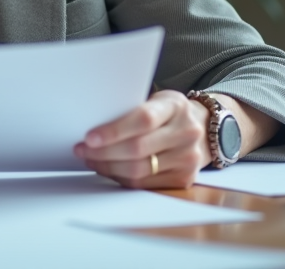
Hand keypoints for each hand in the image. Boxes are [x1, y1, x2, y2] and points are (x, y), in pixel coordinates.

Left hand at [74, 90, 210, 188]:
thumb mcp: (157, 100)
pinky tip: (108, 169)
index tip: (89, 137)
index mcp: (176, 106)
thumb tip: (92, 123)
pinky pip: (144, 183)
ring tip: (90, 159)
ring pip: (138, 169)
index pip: (143, 120)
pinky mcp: (184, 179)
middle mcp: (186, 133)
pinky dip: (121, 177)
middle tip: (82, 149)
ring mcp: (187, 158)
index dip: (114, 130)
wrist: (203, 129)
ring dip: (108, 166)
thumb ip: (132, 109)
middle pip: (138, 149)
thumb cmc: (169, 112)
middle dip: (103, 152)